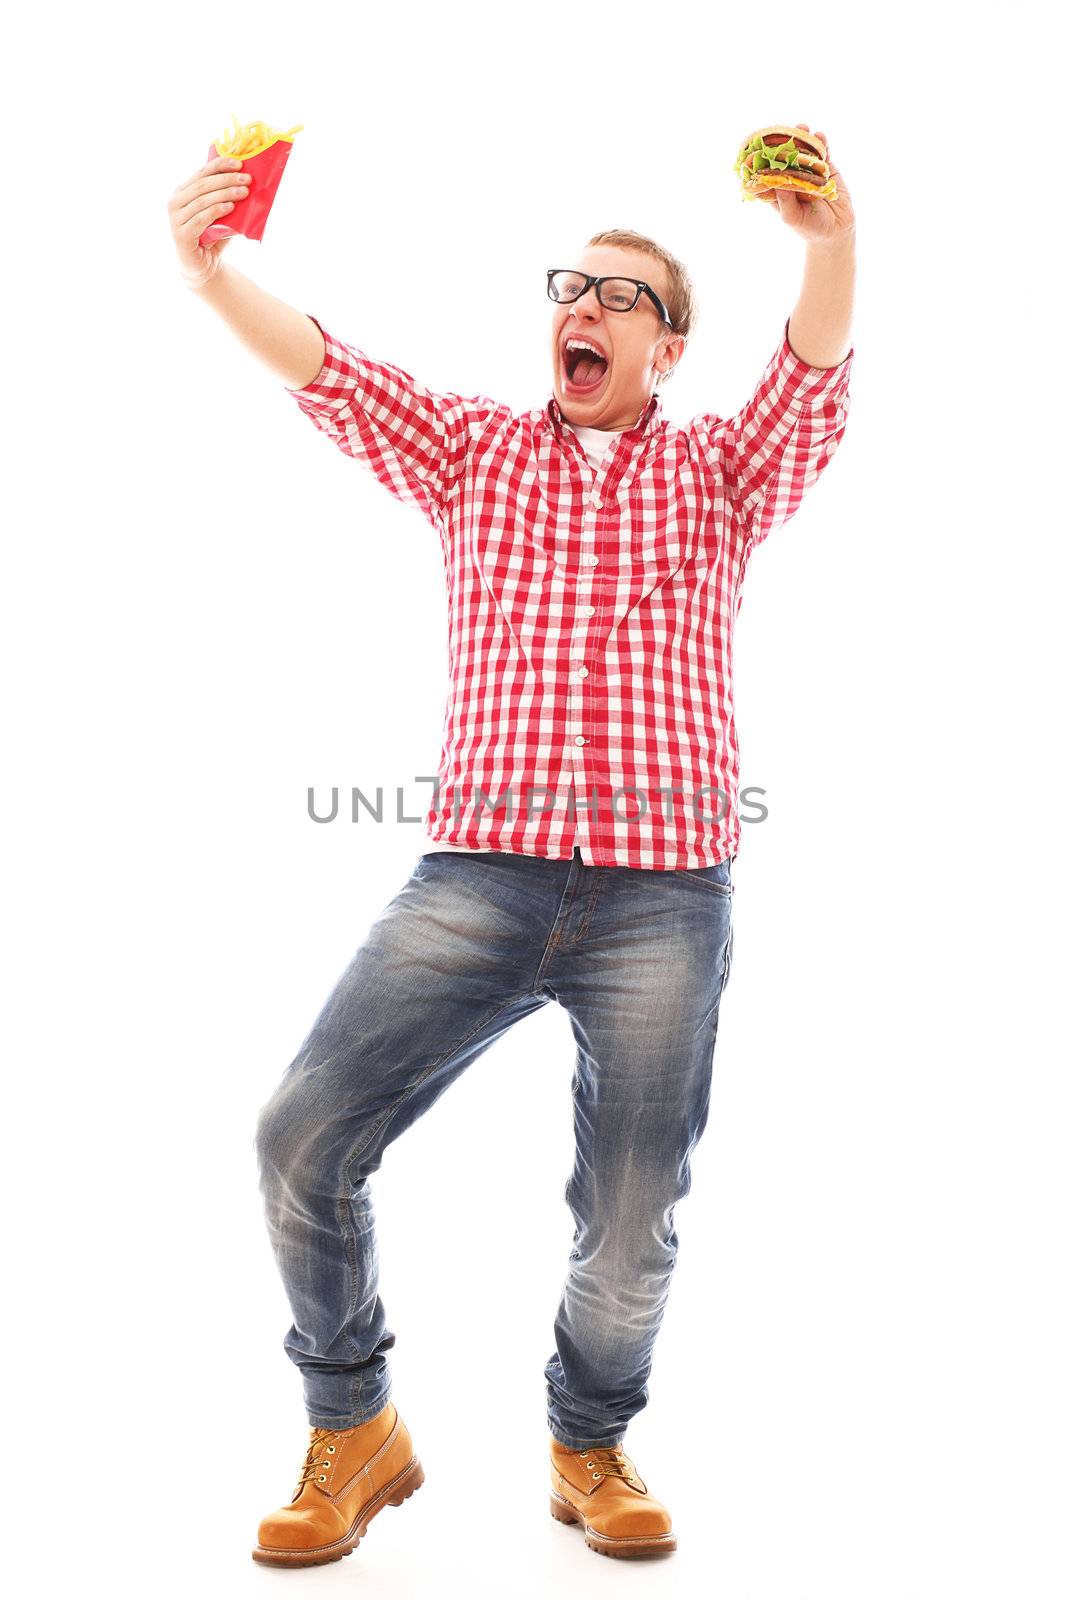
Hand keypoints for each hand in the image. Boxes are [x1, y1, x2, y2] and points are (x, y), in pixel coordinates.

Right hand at [167, 156, 252, 288]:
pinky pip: (201, 218)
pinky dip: (217, 210)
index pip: (201, 172)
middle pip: (203, 184)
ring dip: (225, 194)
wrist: (203, 268)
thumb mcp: (221, 215)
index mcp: (183, 192)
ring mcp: (175, 219)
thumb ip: (226, 199)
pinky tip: (231, 207)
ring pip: (202, 200)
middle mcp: (175, 202)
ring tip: (244, 192)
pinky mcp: (181, 235)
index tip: (239, 163)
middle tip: (247, 179)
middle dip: (227, 179)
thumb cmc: (212, 238)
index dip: (220, 165)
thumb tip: (247, 183)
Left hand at [757, 124, 854, 247]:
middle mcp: (792, 177)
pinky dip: (822, 143)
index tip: (759, 144)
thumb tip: (778, 178)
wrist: (835, 231)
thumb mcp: (792, 217)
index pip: (767, 171)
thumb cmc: (809, 228)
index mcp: (778, 189)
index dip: (763, 158)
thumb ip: (785, 200)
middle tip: (784, 131)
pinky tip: (820, 136)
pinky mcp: (826, 169)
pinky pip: (823, 153)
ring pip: (804, 151)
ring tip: (803, 128)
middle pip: (786, 156)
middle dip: (784, 142)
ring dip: (803, 138)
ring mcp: (809, 171)